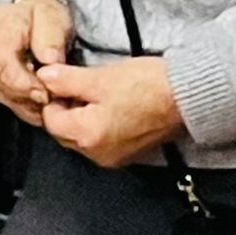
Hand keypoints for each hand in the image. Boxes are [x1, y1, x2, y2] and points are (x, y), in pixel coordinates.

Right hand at [0, 0, 73, 126]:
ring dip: (24, 104)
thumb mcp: (51, 17)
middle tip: (49, 102)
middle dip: (25, 96)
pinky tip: (38, 109)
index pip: (4, 64)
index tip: (46, 93)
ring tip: (47, 107)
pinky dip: (21, 106)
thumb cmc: (41, 16)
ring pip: (0, 92)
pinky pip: (2, 96)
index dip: (24, 83)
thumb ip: (50, 38)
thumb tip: (50, 60)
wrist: (29, 14)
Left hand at [38, 55, 183, 167]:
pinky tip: (111, 104)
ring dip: (82, 116)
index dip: (53, 98)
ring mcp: (116, 156)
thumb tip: (45, 78)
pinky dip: (99, 123)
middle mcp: (99, 153)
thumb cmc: (150, 87)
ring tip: (98, 93)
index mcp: (88, 136)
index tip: (61, 82)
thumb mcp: (100, 78)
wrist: (190, 96)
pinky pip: (102, 139)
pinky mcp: (130, 152)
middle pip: (64, 131)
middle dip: (66, 108)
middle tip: (79, 86)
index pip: (50, 120)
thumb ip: (65, 80)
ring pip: (82, 136)